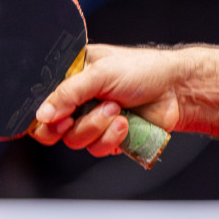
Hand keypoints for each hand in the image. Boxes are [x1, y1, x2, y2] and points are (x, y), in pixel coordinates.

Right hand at [27, 44, 183, 157]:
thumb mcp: (101, 73)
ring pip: (75, 141)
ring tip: (117, 110)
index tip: (55, 118)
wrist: (177, 90)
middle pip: (52, 128)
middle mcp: (79, 99)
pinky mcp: (109, 137)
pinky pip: (97, 149)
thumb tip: (41, 115)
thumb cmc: (143, 69)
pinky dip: (110, 139)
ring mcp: (94, 119)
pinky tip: (125, 124)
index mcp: (72, 75)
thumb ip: (68, 93)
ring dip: (96, 128)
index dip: (42, 115)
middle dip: (70, 125)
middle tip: (79, 118)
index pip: (42, 100)